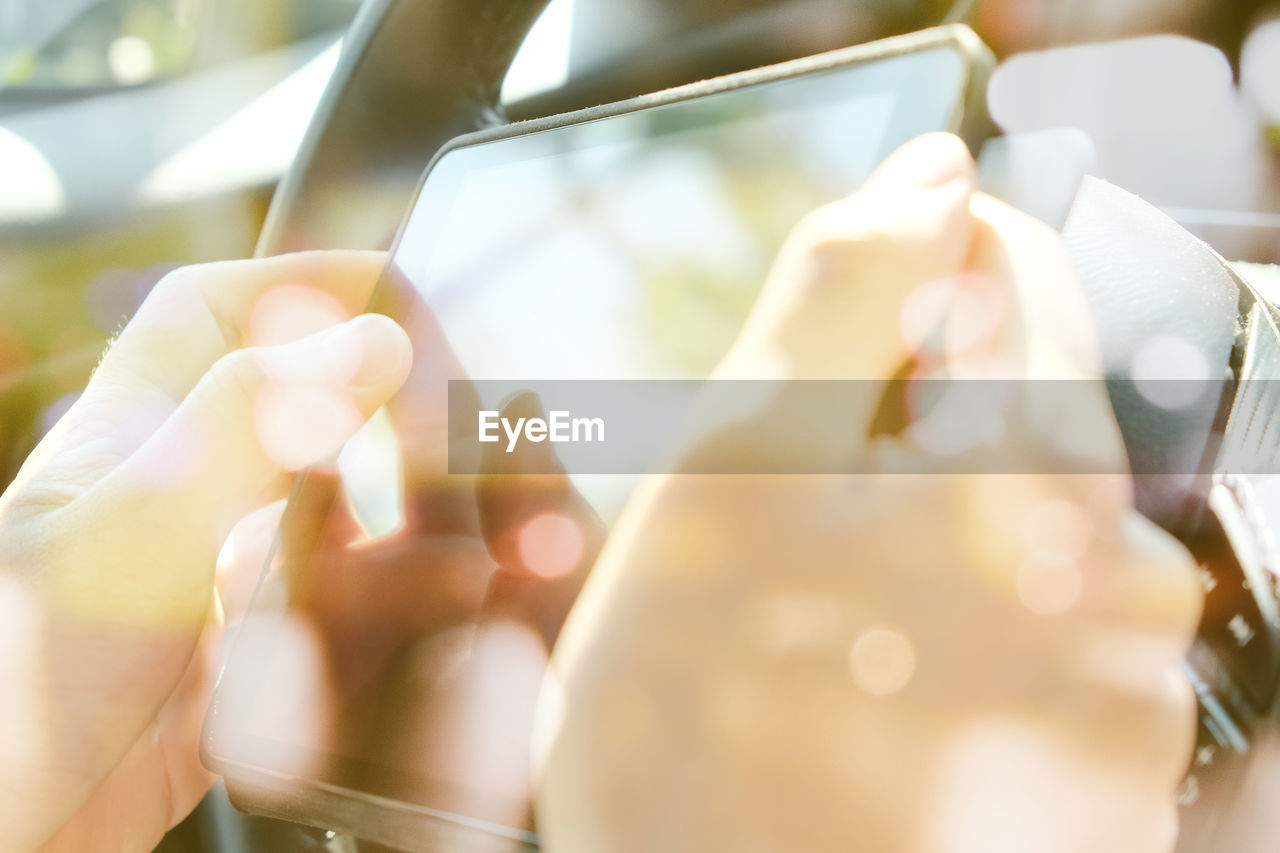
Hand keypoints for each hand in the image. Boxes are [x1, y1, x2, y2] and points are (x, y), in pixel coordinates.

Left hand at [0, 252, 410, 851]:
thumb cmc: (14, 683)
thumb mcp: (131, 533)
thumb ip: (249, 430)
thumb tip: (371, 341)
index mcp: (126, 447)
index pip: (207, 314)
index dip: (297, 280)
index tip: (393, 287)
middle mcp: (162, 511)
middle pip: (282, 418)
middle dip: (374, 409)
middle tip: (454, 422)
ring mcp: (191, 598)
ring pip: (311, 531)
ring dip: (387, 524)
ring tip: (458, 534)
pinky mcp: (218, 684)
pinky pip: (315, 635)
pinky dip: (374, 624)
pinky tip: (410, 627)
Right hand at [537, 134, 1201, 851]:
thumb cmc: (692, 732)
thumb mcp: (730, 469)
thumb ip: (841, 295)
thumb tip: (934, 172)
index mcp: (1021, 478)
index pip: (1016, 269)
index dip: (915, 274)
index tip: (837, 344)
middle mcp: (1114, 580)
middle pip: (1029, 410)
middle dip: (912, 437)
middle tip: (795, 537)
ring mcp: (1122, 686)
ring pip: (1037, 529)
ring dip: (941, 547)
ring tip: (832, 640)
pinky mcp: (1110, 767)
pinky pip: (1055, 638)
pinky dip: (977, 637)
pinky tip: (886, 703)